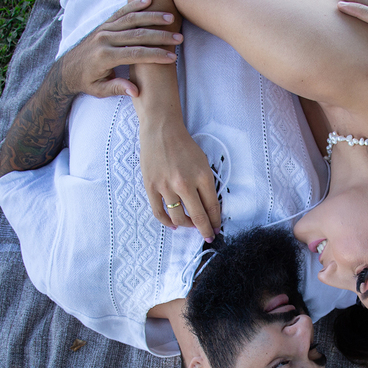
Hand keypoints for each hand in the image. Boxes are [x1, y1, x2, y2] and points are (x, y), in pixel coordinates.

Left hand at [60, 0, 181, 98]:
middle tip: (179, 38)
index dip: (155, 55)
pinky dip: (135, 6)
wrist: (66, 69)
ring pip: (131, 20)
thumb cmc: (85, 81)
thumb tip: (136, 91)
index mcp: (104, 56)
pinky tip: (149, 0)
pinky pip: (121, 12)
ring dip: (152, 18)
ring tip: (170, 18)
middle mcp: (104, 39)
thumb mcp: (99, 90)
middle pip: (137, 34)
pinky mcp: (104, 25)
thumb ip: (117, 88)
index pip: (135, 54)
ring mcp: (104, 29)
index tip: (172, 57)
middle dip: (160, 36)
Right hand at [139, 117, 222, 240]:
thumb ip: (206, 185)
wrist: (161, 130)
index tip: (216, 230)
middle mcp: (185, 183)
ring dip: (186, 225)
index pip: (212, 207)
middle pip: (198, 217)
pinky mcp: (151, 186)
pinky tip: (173, 225)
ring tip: (189, 225)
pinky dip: (167, 222)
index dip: (215, 222)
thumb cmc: (184, 146)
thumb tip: (208, 208)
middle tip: (208, 236)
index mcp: (202, 176)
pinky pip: (159, 212)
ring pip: (178, 217)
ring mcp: (166, 186)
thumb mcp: (203, 163)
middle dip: (205, 230)